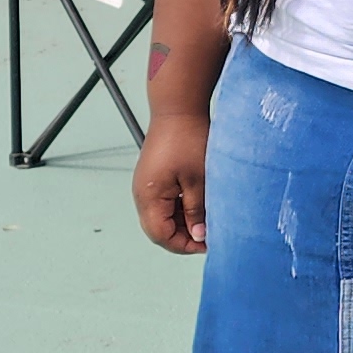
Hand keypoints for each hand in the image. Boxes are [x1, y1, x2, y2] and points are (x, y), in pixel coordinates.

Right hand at [132, 104, 209, 254]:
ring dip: (184, 221)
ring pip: (163, 216)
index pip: (161, 236)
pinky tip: (200, 203)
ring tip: (208, 218)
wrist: (178, 108)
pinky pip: (165, 202)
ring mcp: (147, 186)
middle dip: (184, 236)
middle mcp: (142, 194)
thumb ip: (197, 211)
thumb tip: (200, 236)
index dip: (185, 245)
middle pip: (159, 229)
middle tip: (210, 233)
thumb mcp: (198, 180)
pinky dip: (181, 208)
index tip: (208, 243)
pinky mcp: (154, 178)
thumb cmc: (188, 138)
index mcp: (148, 197)